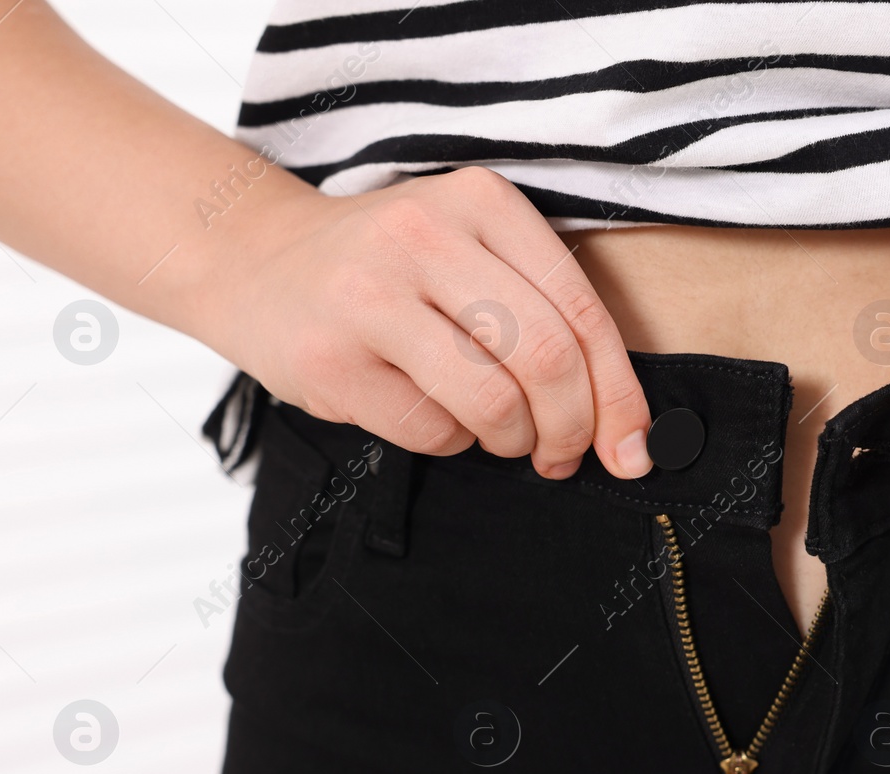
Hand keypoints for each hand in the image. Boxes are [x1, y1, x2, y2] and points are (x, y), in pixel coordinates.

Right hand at [203, 166, 653, 480]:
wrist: (256, 260)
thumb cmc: (391, 272)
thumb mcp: (471, 251)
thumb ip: (547, 315)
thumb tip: (626, 430)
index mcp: (481, 202)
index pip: (582, 311)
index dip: (619, 394)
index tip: (633, 448)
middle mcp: (425, 236)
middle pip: (546, 358)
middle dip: (572, 427)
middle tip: (562, 455)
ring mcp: (369, 297)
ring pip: (492, 402)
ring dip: (511, 440)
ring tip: (500, 435)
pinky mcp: (330, 360)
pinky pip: (431, 431)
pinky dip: (451, 442)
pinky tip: (432, 413)